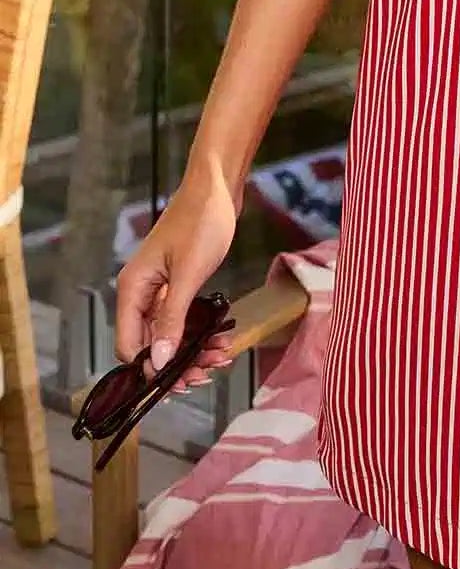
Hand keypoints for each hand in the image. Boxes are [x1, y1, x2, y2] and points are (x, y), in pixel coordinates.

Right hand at [114, 162, 240, 391]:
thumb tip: (157, 361)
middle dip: (178, 361)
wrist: (218, 187)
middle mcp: (140, 291)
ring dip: (193, 349)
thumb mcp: (188, 274)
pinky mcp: (177, 283)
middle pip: (150, 343)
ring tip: (220, 355)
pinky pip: (184, 318)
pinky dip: (200, 331)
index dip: (151, 368)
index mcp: (133, 288)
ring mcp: (159, 288)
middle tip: (207, 372)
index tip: (178, 382)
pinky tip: (220, 339)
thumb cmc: (201, 221)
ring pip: (169, 333)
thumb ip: (171, 319)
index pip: (129, 345)